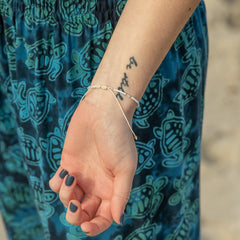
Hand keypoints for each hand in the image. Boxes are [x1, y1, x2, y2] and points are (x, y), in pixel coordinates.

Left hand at [49, 89, 137, 235]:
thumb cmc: (118, 138)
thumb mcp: (125, 167)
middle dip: (76, 216)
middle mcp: (96, 184)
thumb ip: (121, 193)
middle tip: (74, 207)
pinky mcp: (68, 164)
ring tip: (70, 179)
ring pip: (69, 200)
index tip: (86, 227)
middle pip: (84, 212)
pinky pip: (57, 184)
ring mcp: (81, 175)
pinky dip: (57, 184)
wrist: (103, 111)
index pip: (104, 216)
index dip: (95, 226)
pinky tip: (65, 173)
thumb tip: (118, 220)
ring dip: (66, 197)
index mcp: (112, 187)